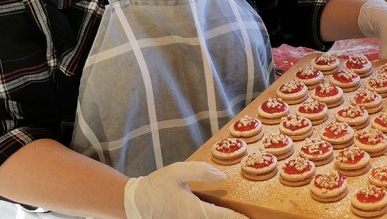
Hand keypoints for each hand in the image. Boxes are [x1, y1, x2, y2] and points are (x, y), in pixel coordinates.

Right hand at [124, 161, 248, 218]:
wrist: (135, 203)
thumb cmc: (157, 186)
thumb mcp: (177, 172)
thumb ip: (200, 172)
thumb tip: (222, 177)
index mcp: (197, 211)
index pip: (225, 217)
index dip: (240, 218)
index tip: (251, 217)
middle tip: (247, 217)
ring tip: (233, 216)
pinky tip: (216, 215)